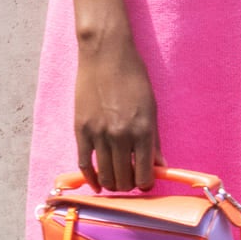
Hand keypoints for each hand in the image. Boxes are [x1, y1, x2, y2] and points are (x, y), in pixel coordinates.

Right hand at [74, 33, 165, 191]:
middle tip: (130, 178)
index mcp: (143, 130)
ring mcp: (99, 134)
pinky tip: (96, 183)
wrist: (105, 54)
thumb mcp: (151, 107)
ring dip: (112, 183)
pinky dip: (90, 179)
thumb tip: (160, 166)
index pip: (144, 175)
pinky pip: (84, 164)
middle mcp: (120, 136)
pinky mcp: (81, 130)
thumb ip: (154, 140)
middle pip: (123, 180)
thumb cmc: (133, 76)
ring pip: (104, 176)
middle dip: (129, 185)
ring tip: (116, 179)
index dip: (146, 183)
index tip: (145, 180)